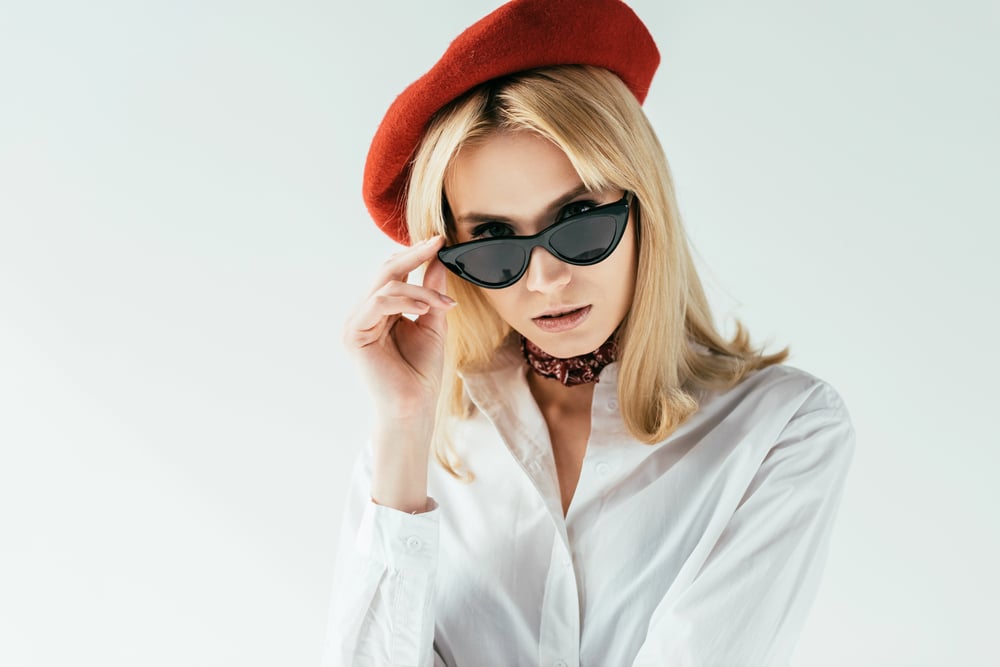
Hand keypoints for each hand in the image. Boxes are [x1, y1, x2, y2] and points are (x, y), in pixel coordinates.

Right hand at [343, 235, 455, 424]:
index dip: (415, 254)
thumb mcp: (432, 323)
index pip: (394, 272)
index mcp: (380, 310)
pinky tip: (425, 309)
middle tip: (439, 243)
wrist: (413, 406)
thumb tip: (438, 261)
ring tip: (441, 304)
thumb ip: (432, 293)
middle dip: (414, 255)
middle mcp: (364, 312)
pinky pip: (378, 302)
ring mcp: (356, 322)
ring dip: (419, 288)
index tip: (440, 241)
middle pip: (386, 270)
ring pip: (385, 284)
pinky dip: (405, 300)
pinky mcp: (353, 333)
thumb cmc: (421, 372)